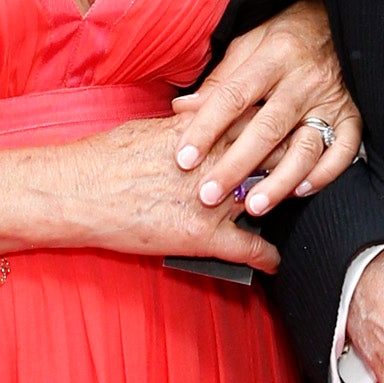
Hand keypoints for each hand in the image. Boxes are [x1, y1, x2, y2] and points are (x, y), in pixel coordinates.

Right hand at [33, 120, 280, 268]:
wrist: (80, 191)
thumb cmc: (107, 158)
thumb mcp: (152, 128)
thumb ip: (189, 126)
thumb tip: (202, 121)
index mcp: (206, 133)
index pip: (260, 124)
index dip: (279, 129)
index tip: (289, 132)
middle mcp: (218, 164)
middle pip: (274, 158)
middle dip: (291, 161)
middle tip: (303, 166)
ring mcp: (214, 202)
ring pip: (269, 200)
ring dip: (281, 205)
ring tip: (291, 210)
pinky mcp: (203, 237)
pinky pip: (250, 248)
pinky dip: (267, 256)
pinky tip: (274, 261)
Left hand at [172, 0, 362, 216]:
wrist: (339, 20)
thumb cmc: (285, 34)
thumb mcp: (249, 42)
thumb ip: (220, 80)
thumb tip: (182, 111)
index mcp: (274, 56)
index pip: (233, 96)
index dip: (206, 128)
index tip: (183, 158)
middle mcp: (304, 80)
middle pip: (267, 128)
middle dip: (236, 165)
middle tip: (209, 195)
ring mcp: (332, 100)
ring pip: (305, 146)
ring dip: (279, 181)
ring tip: (254, 206)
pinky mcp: (354, 116)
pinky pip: (343, 150)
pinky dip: (325, 173)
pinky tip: (301, 191)